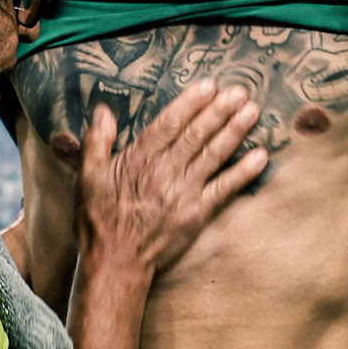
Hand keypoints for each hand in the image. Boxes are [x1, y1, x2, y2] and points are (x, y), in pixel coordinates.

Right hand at [75, 79, 266, 276]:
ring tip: (252, 111)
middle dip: (219, 111)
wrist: (116, 263)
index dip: (190, 103)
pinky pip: (224, 189)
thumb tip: (102, 111)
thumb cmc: (99, 220)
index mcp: (138, 159)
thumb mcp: (87, 177)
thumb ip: (96, 141)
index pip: (168, 124)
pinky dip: (243, 172)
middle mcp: (164, 172)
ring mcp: (183, 193)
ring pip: (213, 156)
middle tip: (239, 91)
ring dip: (234, 132)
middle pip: (196, 135)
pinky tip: (260, 157)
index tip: (209, 85)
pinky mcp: (197, 213)